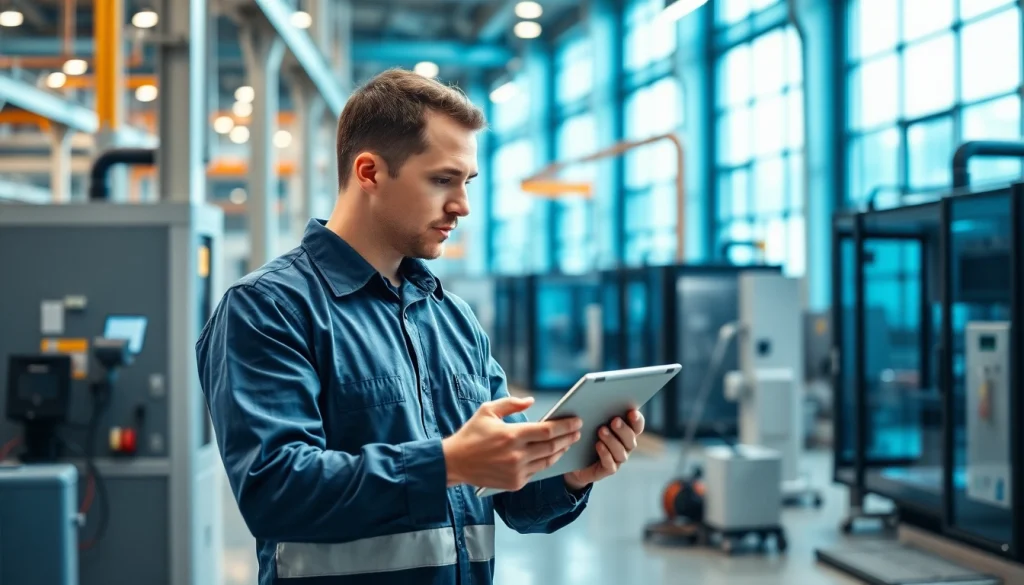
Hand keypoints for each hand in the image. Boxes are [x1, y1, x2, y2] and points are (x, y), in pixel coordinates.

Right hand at [443, 396, 582, 491]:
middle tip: (578, 431)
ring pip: (548, 460)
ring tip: (568, 442)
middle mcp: (516, 455)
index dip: (565, 426)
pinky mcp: (515, 483)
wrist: (454, 463)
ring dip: (561, 451)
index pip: (547, 431)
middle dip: (568, 438)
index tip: (576, 421)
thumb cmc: (471, 434)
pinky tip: (552, 454)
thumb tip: (531, 401)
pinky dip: (546, 462)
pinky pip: (537, 472)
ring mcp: (516, 471)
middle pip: (552, 446)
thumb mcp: (488, 411)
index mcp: (511, 435)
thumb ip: (511, 404)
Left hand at [563, 409, 644, 491]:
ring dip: (612, 441)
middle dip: (623, 429)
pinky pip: (610, 464)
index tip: (632, 411)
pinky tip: (598, 445)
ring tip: (601, 431)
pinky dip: (605, 454)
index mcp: (625, 432)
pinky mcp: (607, 469)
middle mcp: (625, 446)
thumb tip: (598, 397)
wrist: (575, 460)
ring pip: (621, 452)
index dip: (637, 420)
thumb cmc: (586, 435)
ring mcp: (617, 459)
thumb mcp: (592, 422)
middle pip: (631, 439)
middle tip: (614, 421)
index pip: (637, 426)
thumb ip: (599, 411)